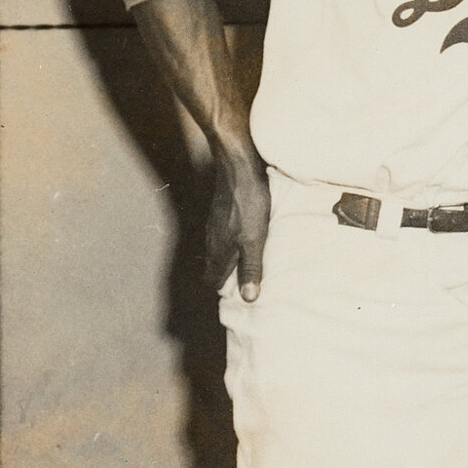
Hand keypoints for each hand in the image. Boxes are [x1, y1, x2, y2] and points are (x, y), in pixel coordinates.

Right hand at [204, 143, 271, 301]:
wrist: (238, 168)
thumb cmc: (248, 204)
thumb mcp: (254, 239)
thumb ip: (251, 267)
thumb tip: (249, 298)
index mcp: (219, 251)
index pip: (212, 279)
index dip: (224, 291)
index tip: (238, 299)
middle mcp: (212, 240)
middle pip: (214, 266)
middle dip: (226, 278)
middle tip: (246, 285)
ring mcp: (215, 225)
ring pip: (218, 250)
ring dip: (230, 260)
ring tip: (248, 266)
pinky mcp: (222, 212)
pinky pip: (223, 235)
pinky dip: (233, 243)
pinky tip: (246, 239)